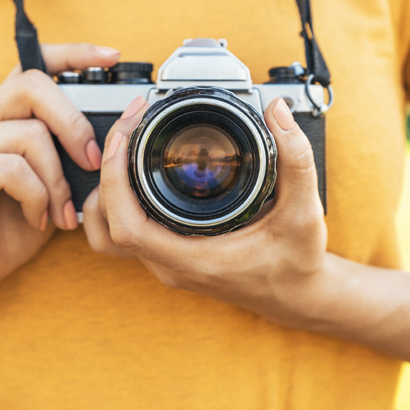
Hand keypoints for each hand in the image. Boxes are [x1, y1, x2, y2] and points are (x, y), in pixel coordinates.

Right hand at [0, 43, 120, 306]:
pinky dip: (36, 196)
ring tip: (60, 212)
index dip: (72, 54)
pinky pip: (12, 168)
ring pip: (29, 134)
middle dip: (74, 123)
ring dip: (58, 179)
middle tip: (93, 162)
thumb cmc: (9, 228)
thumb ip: (69, 155)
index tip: (111, 56)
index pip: (30, 65)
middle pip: (32, 86)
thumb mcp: (52, 185)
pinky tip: (36, 217)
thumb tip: (115, 135)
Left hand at [89, 96, 332, 327]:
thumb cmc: (297, 264)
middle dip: (107, 170)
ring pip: (107, 232)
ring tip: (123, 149)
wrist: (297, 297)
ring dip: (106, 190)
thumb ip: (295, 160)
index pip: (127, 226)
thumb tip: (276, 113)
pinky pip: (124, 231)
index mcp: (194, 259)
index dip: (114, 180)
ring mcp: (165, 263)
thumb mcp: (304, 212)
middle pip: (107, 222)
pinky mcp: (168, 256)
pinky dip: (118, 202)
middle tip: (129, 129)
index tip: (124, 138)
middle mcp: (171, 264)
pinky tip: (134, 176)